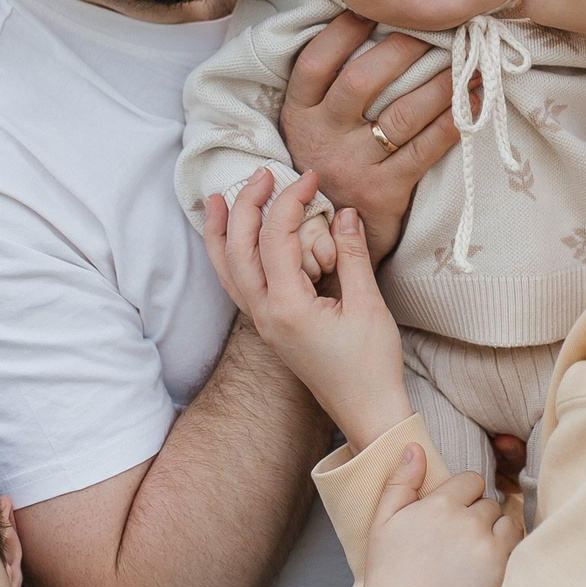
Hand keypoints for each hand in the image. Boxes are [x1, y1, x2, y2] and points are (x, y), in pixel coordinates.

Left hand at [201, 169, 410, 449]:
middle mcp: (264, 315)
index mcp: (287, 308)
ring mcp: (262, 323)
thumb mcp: (368, 305)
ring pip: (227, 270)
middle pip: (238, 250)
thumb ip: (352, 255)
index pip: (276, 239)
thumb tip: (343, 212)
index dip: (290, 201)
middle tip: (264, 174)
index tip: (311, 178)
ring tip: (214, 199)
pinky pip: (237, 285)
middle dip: (246, 206)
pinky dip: (229, 256)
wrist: (367, 412)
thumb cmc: (371, 365)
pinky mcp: (269, 327)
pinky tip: (232, 240)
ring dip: (220, 232)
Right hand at [281, 13, 459, 263]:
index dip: (342, 30)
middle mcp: (321, 139)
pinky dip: (452, 122)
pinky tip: (474, 101)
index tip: (373, 6)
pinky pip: (424, 151)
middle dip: (403, 48)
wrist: (329, 242)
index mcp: (298, 115)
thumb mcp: (310, 129)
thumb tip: (367, 23)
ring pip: (401, 114)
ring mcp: (351, 167)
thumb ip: (327, 89)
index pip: (315, 62)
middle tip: (436, 27)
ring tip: (469, 60)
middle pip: (361, 81)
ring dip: (441, 83)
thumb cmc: (328, 168)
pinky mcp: (382, 193)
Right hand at [351, 443, 519, 586]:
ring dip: (496, 534)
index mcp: (440, 505)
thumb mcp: (382, 521)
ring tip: (474, 555)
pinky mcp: (502, 576)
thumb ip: (401, 481)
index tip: (453, 516)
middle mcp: (468, 523)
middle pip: (491, 504)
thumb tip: (415, 446)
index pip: (472, 481)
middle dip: (479, 517)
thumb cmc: (387, 574)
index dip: (463, 496)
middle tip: (460, 542)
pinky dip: (506, 555)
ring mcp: (489, 550)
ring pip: (508, 525)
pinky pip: (518, 551)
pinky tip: (485, 569)